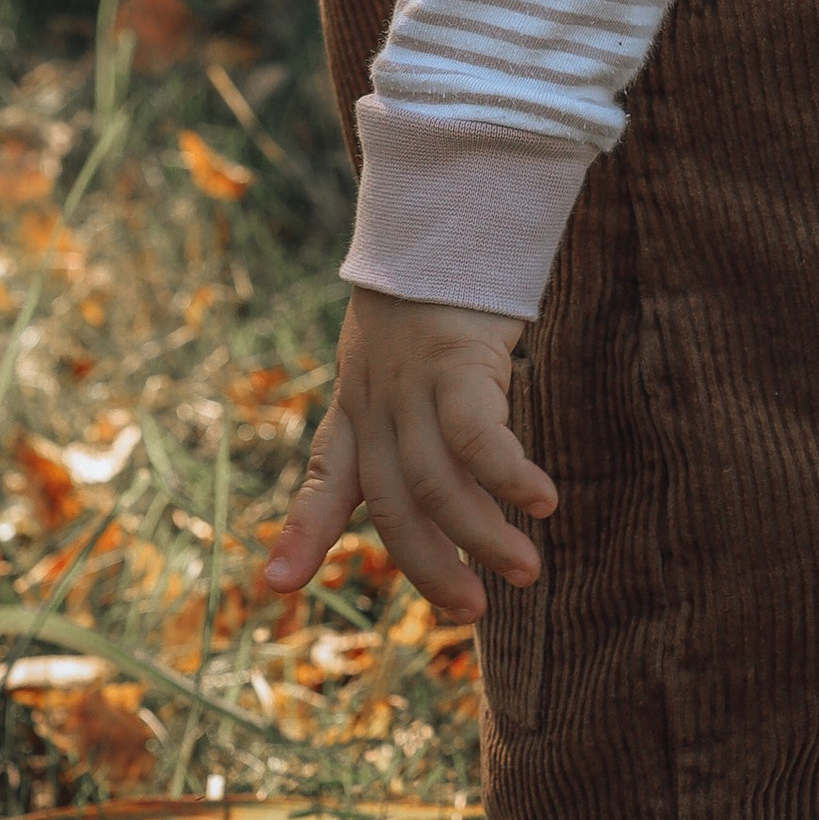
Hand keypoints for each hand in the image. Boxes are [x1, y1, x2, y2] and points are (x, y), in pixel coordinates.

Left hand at [262, 288, 552, 621]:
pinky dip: (508, 477)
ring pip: (435, 482)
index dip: (302, 531)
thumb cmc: (435, 288)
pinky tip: (542, 502)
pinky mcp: (454, 358)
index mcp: (357, 401)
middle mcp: (376, 398)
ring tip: (525, 569)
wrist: (449, 208)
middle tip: (473, 611)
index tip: (276, 584)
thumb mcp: (397, 354)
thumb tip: (441, 486)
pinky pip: (477, 437)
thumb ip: (405, 417)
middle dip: (430, 567)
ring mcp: (411, 381)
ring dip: (481, 534)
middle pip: (393, 503)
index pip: (326, 474)